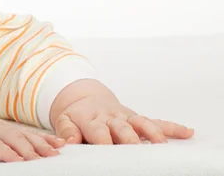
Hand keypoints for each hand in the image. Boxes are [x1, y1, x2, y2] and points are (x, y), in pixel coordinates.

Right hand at [0, 100, 65, 162]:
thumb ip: (1, 141)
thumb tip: (19, 154)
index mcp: (2, 127)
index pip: (27, 132)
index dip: (45, 138)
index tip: (62, 143)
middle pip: (25, 135)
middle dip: (42, 144)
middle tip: (57, 153)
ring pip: (13, 140)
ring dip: (29, 149)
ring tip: (41, 159)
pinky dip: (7, 153)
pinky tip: (16, 161)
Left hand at [52, 93, 194, 144]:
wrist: (84, 97)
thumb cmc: (76, 115)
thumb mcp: (64, 120)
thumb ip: (66, 131)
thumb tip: (68, 142)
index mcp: (91, 119)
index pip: (98, 132)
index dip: (103, 143)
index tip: (108, 153)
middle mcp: (111, 118)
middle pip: (123, 129)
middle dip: (130, 140)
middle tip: (138, 152)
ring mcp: (126, 117)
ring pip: (141, 123)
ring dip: (152, 133)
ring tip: (162, 144)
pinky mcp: (136, 118)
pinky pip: (156, 121)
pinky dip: (172, 127)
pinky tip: (187, 132)